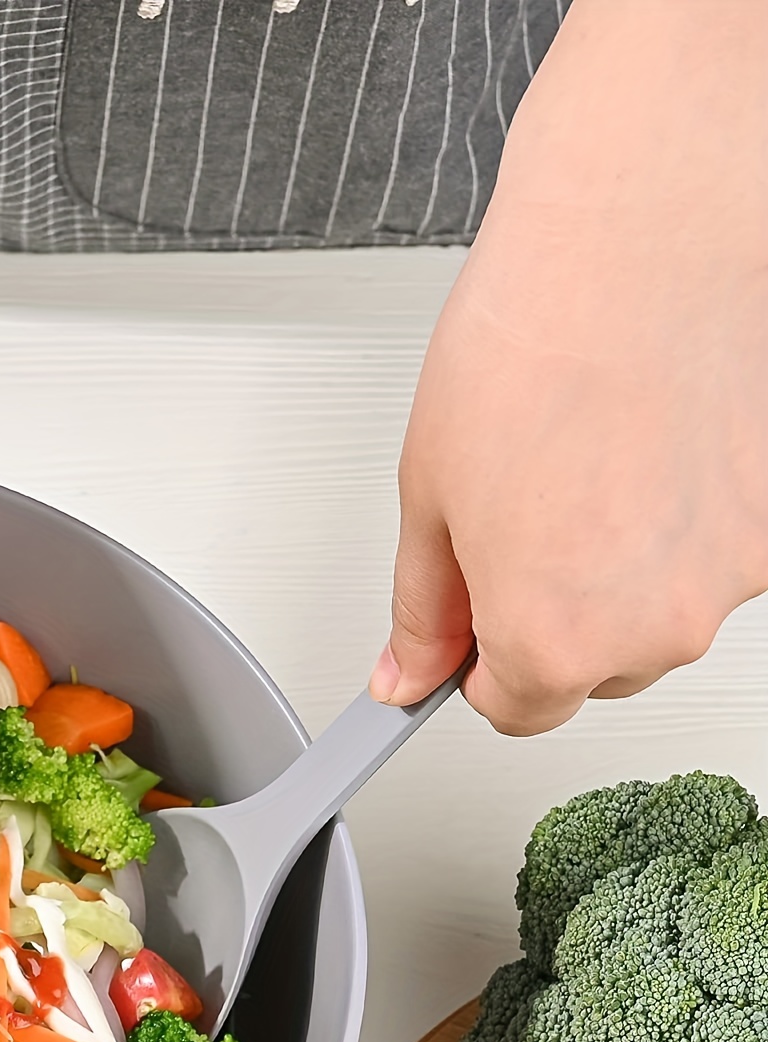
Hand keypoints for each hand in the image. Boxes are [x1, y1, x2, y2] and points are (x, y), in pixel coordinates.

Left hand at [375, 0, 767, 734]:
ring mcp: (733, 577)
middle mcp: (655, 628)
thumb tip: (407, 677)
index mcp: (552, 640)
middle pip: (597, 667)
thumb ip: (425, 611)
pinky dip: (691, 514)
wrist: (643, 231)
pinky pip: (719, 552)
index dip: (483, 665)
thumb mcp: (428, 499)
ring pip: (662, 610)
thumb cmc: (532, 343)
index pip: (517, 711)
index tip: (473, 630)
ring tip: (599, 459)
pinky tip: (660, 442)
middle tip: (532, 513)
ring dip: (628, 566)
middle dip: (556, 613)